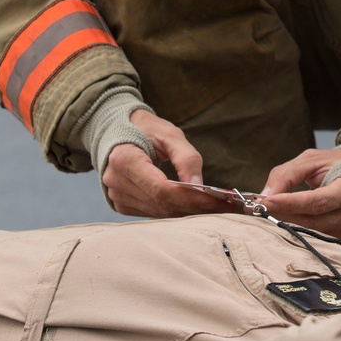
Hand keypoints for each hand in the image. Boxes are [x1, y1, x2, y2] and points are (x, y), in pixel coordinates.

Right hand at [101, 111, 225, 217]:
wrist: (116, 130)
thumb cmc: (145, 129)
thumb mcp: (169, 134)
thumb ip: (186, 158)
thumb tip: (199, 185)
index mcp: (124, 158)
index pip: (160, 188)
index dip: (188, 197)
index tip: (213, 199)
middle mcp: (116, 181)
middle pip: (161, 203)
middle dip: (194, 206)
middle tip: (224, 205)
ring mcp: (117, 195)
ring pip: (158, 212)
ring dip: (187, 211)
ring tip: (215, 206)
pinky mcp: (122, 203)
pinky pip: (153, 212)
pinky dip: (174, 210)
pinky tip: (193, 205)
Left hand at [259, 146, 340, 238]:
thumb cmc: (336, 164)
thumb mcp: (312, 160)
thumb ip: (288, 174)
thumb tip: (265, 194)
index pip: (317, 201)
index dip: (290, 203)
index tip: (266, 202)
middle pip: (312, 221)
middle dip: (282, 215)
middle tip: (258, 209)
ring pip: (311, 233)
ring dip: (286, 224)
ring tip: (268, 213)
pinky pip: (315, 238)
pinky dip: (297, 230)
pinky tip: (286, 220)